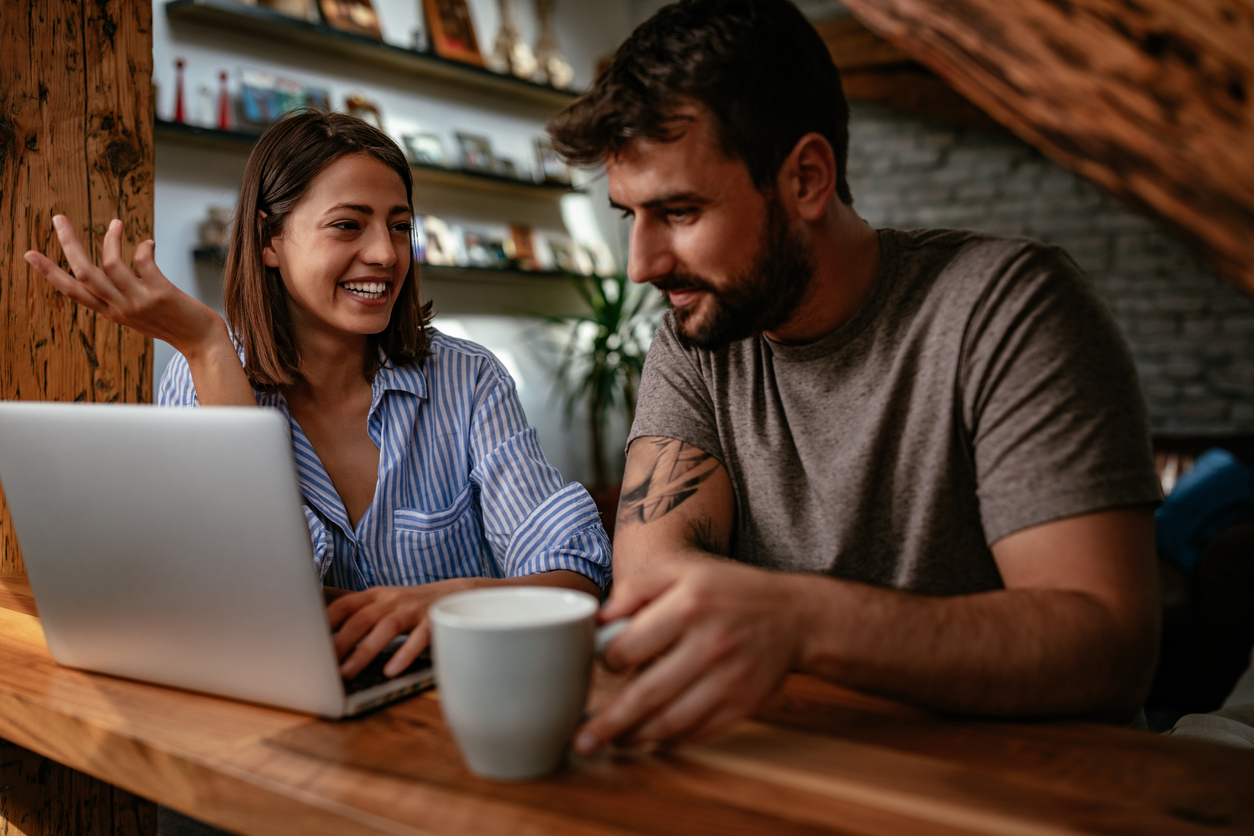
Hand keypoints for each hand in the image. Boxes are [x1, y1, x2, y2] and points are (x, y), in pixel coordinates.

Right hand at [24, 215, 225, 354]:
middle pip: (84, 273)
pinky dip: (143, 247)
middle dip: (69, 244)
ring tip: (116, 222)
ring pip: (110, 264)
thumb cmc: (174, 326)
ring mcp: (140, 301)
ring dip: (110, 239)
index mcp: (113, 313)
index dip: (50, 273)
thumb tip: (110, 269)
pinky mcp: (162, 294)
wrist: (203, 344)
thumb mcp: (139, 316)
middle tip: (58, 218)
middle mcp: (122, 308)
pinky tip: (148, 242)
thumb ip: (122, 298)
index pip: (73, 292)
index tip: (30, 254)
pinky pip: (143, 262)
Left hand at [327, 579, 473, 678]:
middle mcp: (392, 600)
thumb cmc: (414, 606)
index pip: (344, 605)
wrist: (460, 592)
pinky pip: (419, 638)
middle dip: (339, 642)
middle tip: (321, 664)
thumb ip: (361, 617)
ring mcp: (414, 609)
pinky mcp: (434, 620)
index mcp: (376, 596)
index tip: (306, 640)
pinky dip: (404, 654)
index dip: (324, 622)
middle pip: (360, 618)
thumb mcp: (386, 604)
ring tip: (347, 672)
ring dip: (364, 651)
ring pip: (385, 628)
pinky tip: (392, 670)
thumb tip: (326, 642)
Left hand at [573, 561, 809, 754]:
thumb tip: (598, 618)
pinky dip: (670, 740)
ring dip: (636, 738)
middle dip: (609, 723)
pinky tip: (652, 738)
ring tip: (612, 743)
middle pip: (646, 694)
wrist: (795, 617)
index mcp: (689, 606)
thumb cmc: (730, 592)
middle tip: (582, 740)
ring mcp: (728, 680)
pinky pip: (698, 732)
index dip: (610, 662)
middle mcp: (709, 645)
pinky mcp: (743, 705)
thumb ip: (638, 587)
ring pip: (670, 723)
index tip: (607, 667)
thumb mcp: (685, 571)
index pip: (631, 647)